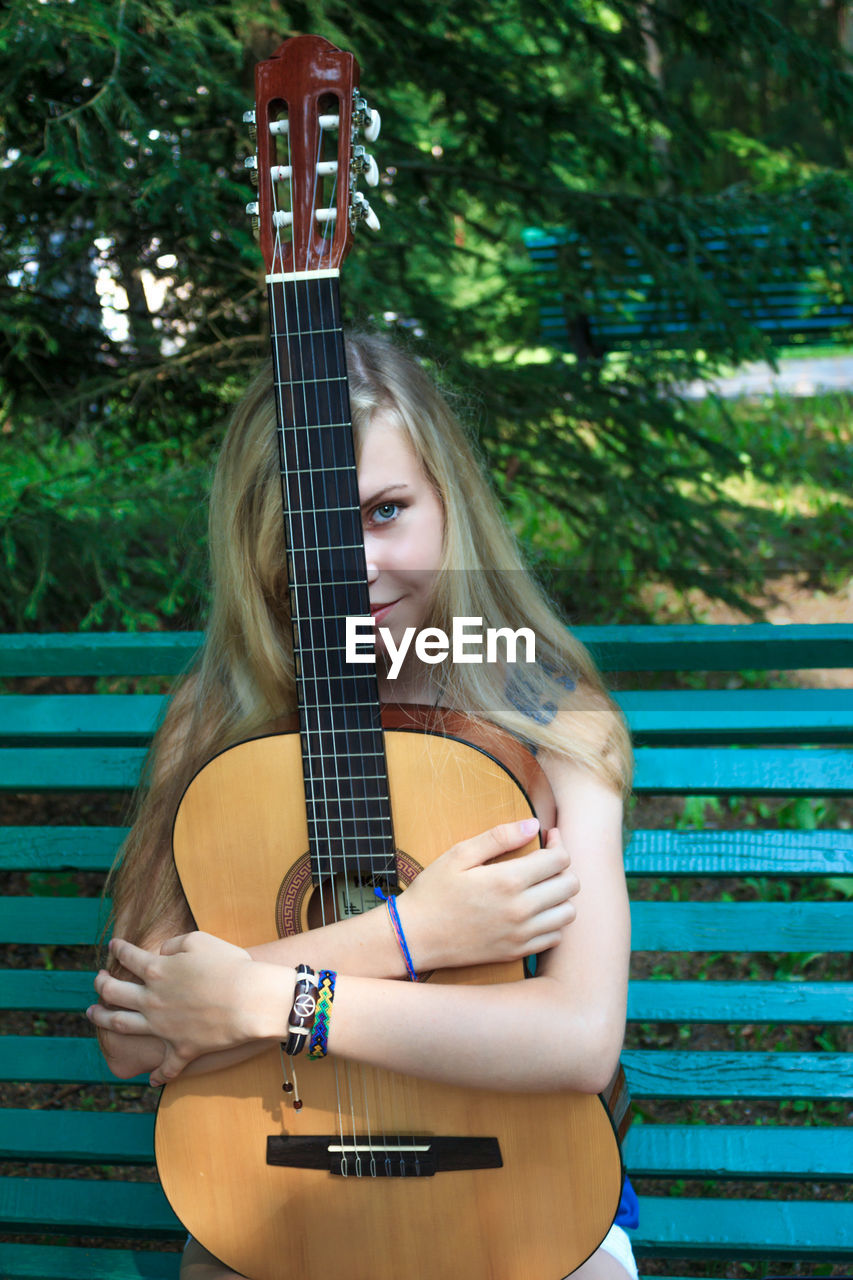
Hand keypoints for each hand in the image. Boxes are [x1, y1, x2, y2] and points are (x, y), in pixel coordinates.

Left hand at [86, 932, 277, 1084]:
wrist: (249, 1001)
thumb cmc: (229, 966)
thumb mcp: (199, 941)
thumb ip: (173, 944)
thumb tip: (160, 951)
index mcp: (156, 970)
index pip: (128, 957)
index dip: (118, 949)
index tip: (113, 946)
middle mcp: (151, 1000)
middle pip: (114, 993)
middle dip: (101, 985)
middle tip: (97, 981)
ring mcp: (162, 1028)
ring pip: (122, 1025)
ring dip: (103, 1020)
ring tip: (92, 1015)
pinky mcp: (181, 1049)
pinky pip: (166, 1066)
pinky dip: (158, 1074)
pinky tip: (152, 1080)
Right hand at [399, 819, 578, 971]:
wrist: (414, 936)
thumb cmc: (433, 891)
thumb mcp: (459, 854)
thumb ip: (499, 837)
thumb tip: (534, 824)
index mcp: (508, 881)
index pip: (559, 859)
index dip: (558, 844)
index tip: (548, 838)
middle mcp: (521, 910)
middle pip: (571, 885)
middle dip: (563, 867)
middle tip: (546, 860)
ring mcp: (521, 935)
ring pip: (568, 913)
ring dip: (561, 896)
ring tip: (543, 886)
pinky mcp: (517, 952)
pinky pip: (555, 937)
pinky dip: (553, 922)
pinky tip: (536, 911)